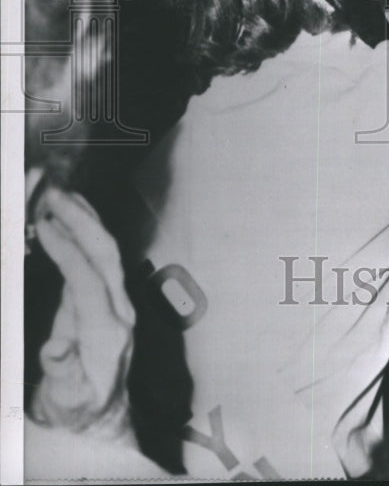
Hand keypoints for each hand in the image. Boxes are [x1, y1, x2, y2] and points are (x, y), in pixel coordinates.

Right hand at [30, 187, 134, 440]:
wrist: (98, 417)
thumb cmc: (80, 408)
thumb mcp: (69, 400)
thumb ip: (63, 375)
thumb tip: (56, 349)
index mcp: (109, 331)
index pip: (89, 280)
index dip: (67, 252)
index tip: (44, 226)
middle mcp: (119, 310)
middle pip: (106, 255)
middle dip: (83, 221)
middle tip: (55, 195)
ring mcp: (114, 301)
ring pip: (106, 252)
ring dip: (86, 220)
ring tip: (61, 195)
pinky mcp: (102, 299)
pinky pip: (97, 259)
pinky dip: (83, 234)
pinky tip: (67, 218)